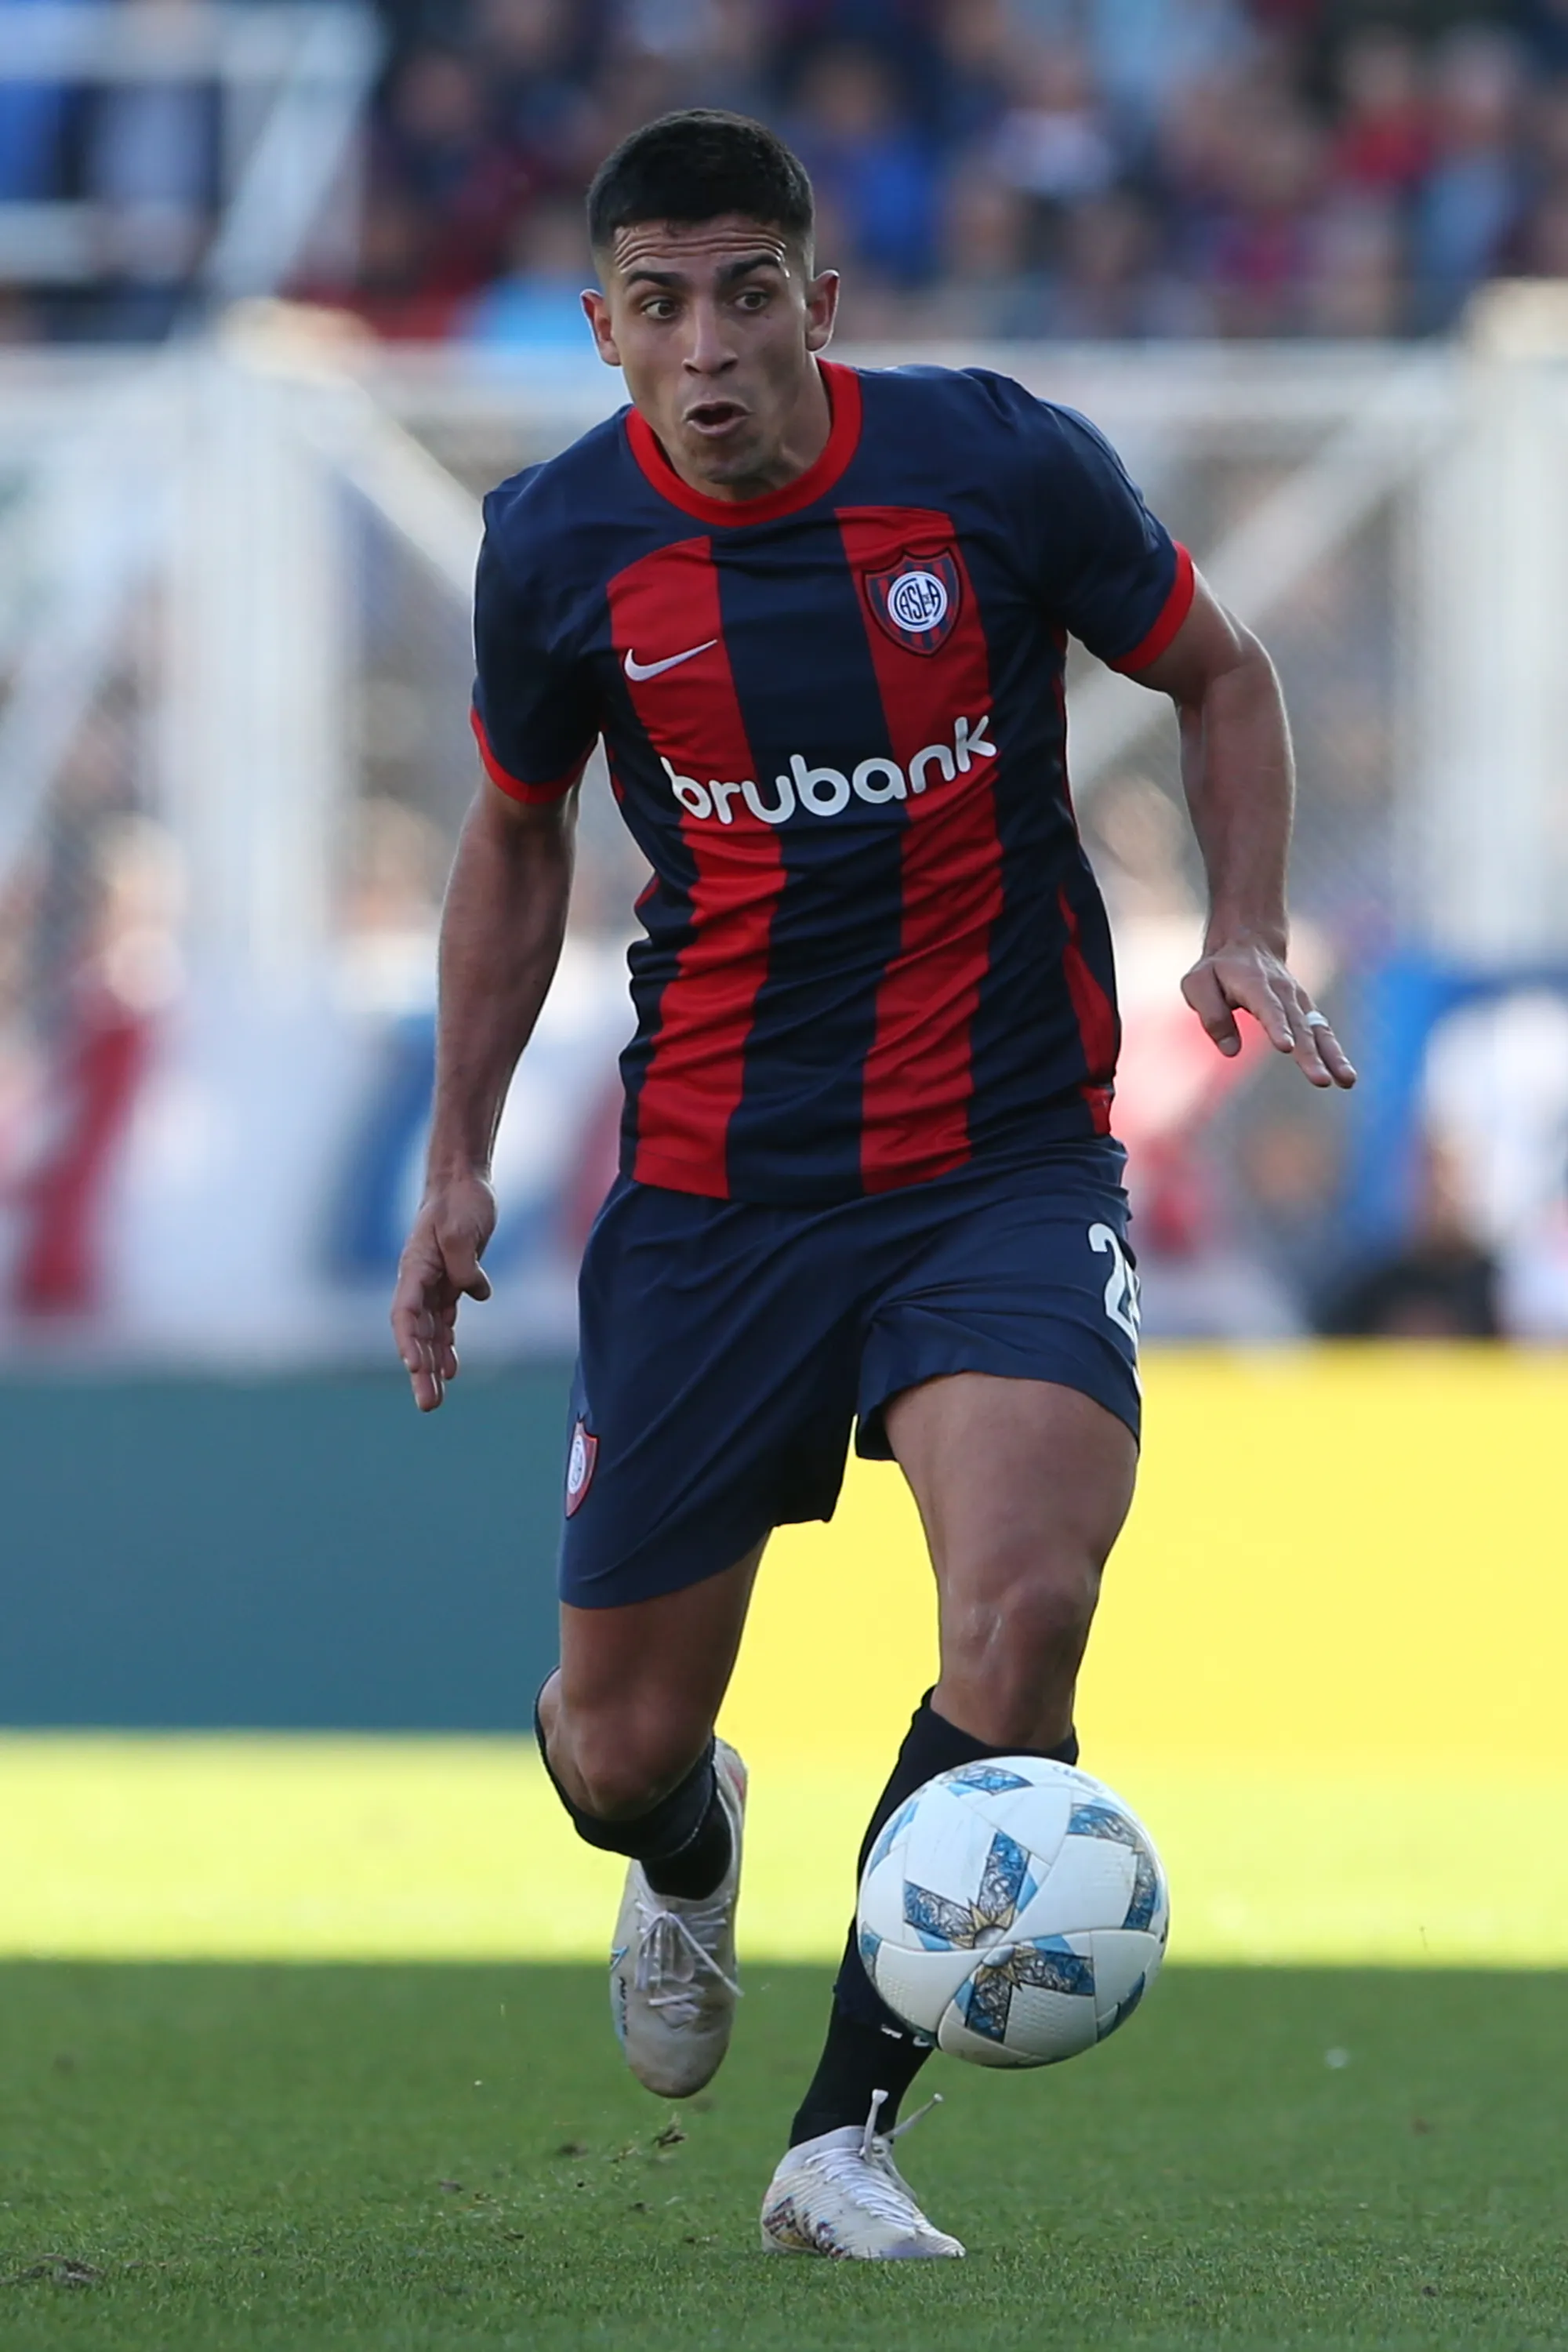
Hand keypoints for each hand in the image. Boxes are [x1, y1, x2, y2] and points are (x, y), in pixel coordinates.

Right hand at [390, 1172, 496, 1411]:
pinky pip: (444, 1323)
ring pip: (429, 1334)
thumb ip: (464, 1263)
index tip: (414, 1365)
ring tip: (435, 1400)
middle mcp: (418, 1282)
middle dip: (420, 1371)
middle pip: (416, 1334)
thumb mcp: (463, 1228)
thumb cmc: (460, 1201)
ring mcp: (433, 1285)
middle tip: (428, 1405)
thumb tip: (475, 1294)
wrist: (463, 1183)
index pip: (406, 1312)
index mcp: (415, 1268)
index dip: (409, 1341)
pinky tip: (451, 1370)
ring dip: (431, 1367)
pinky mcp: (449, 1284)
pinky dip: (446, 1346)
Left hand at [1181, 937, 1356, 1089]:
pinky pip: (1323, 1033)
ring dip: (1332, 1057)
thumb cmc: (1218, 968)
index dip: (1278, 1026)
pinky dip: (1335, 1053)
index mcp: (1254, 984)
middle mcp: (1283, 992)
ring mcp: (1298, 1001)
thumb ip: (1211, 1015)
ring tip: (1347, 1081)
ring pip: (1318, 1031)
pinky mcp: (1306, 1010)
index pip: (1268, 1007)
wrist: (1249, 941)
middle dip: (1310, 1055)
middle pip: (1299, 1026)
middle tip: (1321, 1080)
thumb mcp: (1198, 983)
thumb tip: (1230, 1050)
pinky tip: (1346, 1076)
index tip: (1287, 1047)